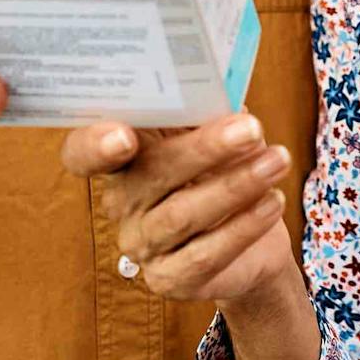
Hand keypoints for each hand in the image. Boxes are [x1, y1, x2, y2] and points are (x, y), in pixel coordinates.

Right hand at [71, 114, 315, 359]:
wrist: (255, 236)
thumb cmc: (225, 168)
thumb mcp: (215, 128)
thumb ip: (207, 108)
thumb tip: (222, 82)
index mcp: (121, 155)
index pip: (82, 152)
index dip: (93, 145)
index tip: (122, 135)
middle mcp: (122, 202)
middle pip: (149, 174)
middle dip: (203, 149)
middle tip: (250, 129)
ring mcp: (141, 243)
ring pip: (181, 215)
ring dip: (236, 185)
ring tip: (277, 161)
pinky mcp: (169, 278)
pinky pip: (205, 254)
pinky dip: (243, 226)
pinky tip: (272, 202)